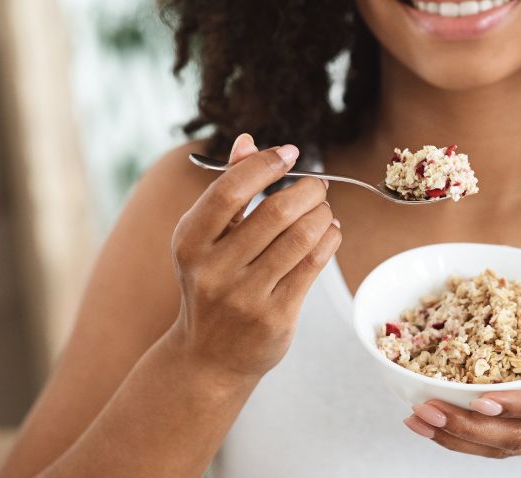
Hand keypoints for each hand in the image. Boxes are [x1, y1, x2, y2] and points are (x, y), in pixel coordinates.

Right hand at [167, 134, 341, 380]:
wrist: (207, 358)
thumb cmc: (211, 285)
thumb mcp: (205, 240)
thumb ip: (227, 191)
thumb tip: (247, 141)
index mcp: (190, 242)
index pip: (230, 191)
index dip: (264, 165)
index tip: (289, 152)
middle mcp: (213, 270)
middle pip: (274, 213)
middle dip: (306, 191)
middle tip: (318, 185)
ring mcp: (244, 296)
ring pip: (300, 238)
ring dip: (322, 215)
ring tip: (324, 209)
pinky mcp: (275, 316)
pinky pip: (312, 266)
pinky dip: (329, 240)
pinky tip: (330, 231)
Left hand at [403, 304, 520, 463]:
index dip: (516, 403)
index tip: (480, 398)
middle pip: (518, 435)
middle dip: (466, 426)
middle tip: (423, 409)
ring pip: (509, 448)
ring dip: (459, 438)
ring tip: (417, 420)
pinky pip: (510, 448)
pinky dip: (472, 442)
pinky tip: (441, 427)